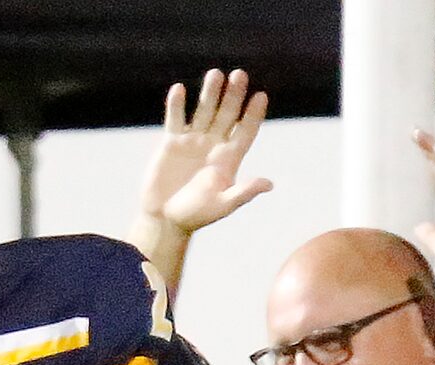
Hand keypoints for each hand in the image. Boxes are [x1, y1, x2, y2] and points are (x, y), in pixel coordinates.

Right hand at [139, 68, 271, 234]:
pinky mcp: (172, 143)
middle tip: (240, 75)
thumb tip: (269, 184)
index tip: (261, 96)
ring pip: (204, 111)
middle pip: (227, 115)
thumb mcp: (222, 206)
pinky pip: (175, 119)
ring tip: (215, 75)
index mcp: (228, 160)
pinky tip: (180, 90)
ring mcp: (193, 142)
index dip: (253, 115)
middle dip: (233, 96)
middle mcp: (213, 146)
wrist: (164, 220)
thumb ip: (244, 193)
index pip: (245, 132)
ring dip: (209, 93)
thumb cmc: (195, 217)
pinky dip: (176, 105)